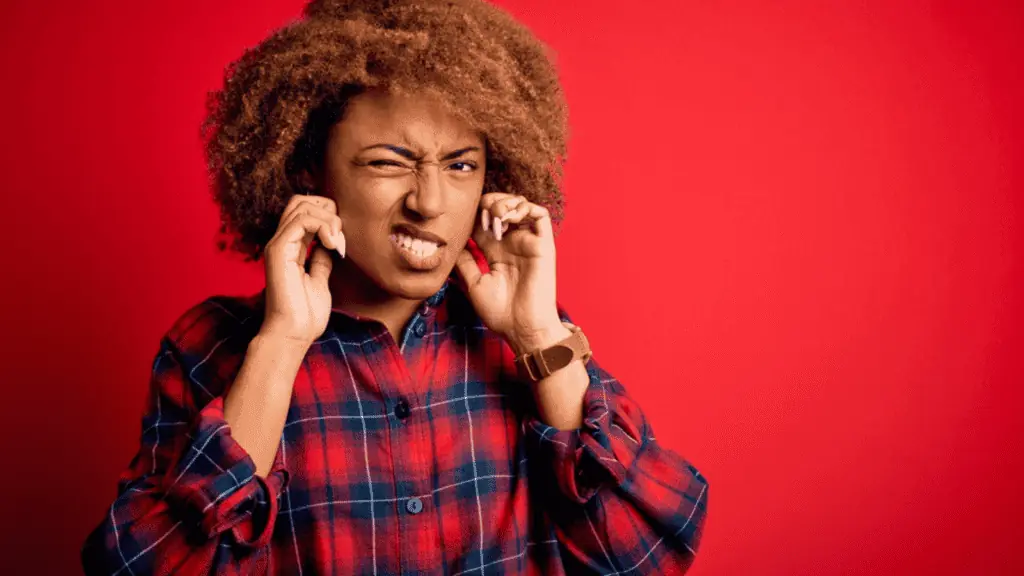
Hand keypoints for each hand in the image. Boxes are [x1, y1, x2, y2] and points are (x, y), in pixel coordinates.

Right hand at [260, 194, 345, 346]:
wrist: (293, 333)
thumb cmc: (305, 314)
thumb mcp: (320, 280)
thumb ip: (322, 259)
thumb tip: (330, 244)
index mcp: (291, 246)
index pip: (306, 210)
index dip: (328, 215)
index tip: (342, 241)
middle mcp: (282, 241)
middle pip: (301, 200)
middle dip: (328, 208)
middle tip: (339, 236)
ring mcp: (278, 244)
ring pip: (301, 205)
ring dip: (328, 219)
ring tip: (337, 243)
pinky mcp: (278, 251)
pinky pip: (300, 220)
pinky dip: (323, 226)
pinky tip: (332, 246)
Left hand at [454, 192, 564, 351]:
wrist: (522, 329)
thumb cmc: (500, 313)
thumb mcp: (474, 285)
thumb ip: (465, 263)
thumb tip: (452, 246)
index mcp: (496, 252)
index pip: (485, 221)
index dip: (474, 214)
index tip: (465, 223)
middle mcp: (513, 244)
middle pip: (502, 207)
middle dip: (489, 203)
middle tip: (481, 217)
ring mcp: (528, 243)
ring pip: (521, 205)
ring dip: (505, 203)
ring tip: (495, 216)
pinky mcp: (543, 244)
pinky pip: (539, 214)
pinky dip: (523, 207)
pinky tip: (508, 218)